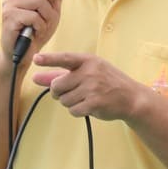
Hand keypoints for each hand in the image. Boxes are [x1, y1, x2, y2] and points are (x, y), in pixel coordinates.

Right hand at [0, 0, 64, 60]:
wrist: (23, 54)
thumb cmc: (36, 32)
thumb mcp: (51, 11)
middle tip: (51, 14)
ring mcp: (9, 5)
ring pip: (39, 0)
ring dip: (48, 16)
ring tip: (42, 26)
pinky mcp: (9, 18)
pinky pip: (34, 16)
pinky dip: (41, 27)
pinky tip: (36, 33)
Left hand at [32, 51, 150, 121]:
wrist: (131, 97)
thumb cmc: (107, 82)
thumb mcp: (88, 72)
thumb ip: (61, 74)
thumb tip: (36, 78)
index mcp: (88, 61)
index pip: (65, 58)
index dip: (49, 59)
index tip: (36, 59)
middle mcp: (90, 72)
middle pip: (57, 86)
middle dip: (58, 92)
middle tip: (69, 91)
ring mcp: (92, 88)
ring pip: (63, 100)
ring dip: (70, 102)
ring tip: (85, 98)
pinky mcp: (94, 103)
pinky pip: (73, 110)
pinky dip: (77, 111)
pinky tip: (88, 106)